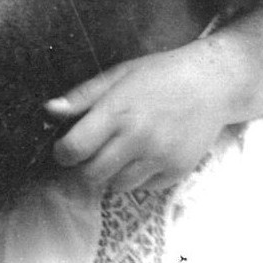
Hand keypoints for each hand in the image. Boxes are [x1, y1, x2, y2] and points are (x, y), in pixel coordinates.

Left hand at [47, 44, 240, 196]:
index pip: (73, 149)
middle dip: (84, 167)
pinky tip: (146, 155)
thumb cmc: (161, 75)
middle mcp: (137, 138)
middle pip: (91, 175)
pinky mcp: (176, 171)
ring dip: (111, 174)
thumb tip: (49, 111)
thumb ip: (83, 96)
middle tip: (92, 154)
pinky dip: (138, 177)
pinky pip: (143, 187)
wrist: (213, 84)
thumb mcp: (119, 75)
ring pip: (116, 186)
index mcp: (118, 111)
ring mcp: (159, 157)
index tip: (67, 148)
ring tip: (122, 152)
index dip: (63, 152)